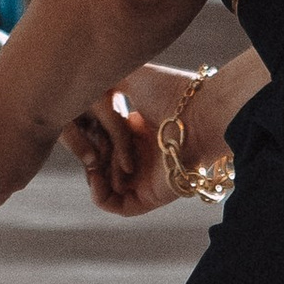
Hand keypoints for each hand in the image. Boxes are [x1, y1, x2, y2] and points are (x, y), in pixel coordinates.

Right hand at [75, 62, 204, 214]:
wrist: (200, 114)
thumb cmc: (173, 92)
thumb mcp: (132, 78)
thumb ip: (107, 81)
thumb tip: (83, 79)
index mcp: (138, 129)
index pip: (102, 139)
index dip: (88, 134)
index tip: (84, 124)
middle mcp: (141, 155)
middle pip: (100, 162)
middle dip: (90, 155)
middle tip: (90, 146)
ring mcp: (144, 178)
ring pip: (104, 183)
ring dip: (93, 173)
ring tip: (94, 161)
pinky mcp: (148, 198)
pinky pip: (115, 205)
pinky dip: (99, 194)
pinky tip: (96, 177)